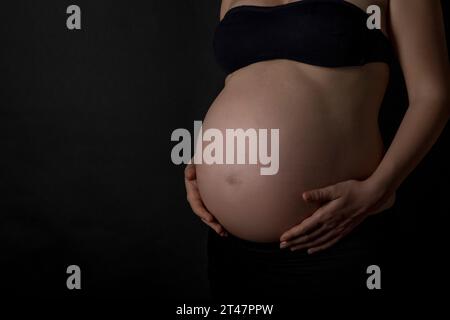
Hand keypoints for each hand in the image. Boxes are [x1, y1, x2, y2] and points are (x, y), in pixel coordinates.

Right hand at [184, 163, 227, 236]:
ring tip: (224, 232)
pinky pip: (219, 210)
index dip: (201, 211)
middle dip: (210, 223)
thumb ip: (192, 167)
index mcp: (193, 188)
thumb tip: (189, 175)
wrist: (217, 156)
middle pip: (203, 212)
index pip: (195, 202)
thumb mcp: (197, 160)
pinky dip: (223, 219)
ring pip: (210, 214)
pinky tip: (229, 228)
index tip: (209, 218)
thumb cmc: (205, 158)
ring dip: (216, 225)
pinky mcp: (217, 199)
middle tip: (220, 229)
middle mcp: (199, 195)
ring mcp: (207, 198)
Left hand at [280, 178, 395, 253]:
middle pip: (309, 237)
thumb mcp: (336, 188)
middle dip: (294, 242)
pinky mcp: (344, 231)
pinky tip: (311, 250)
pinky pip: (329, 243)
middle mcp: (331, 225)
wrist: (372, 197)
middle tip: (282, 246)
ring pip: (317, 241)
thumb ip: (319, 193)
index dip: (293, 233)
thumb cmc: (353, 190)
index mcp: (327, 214)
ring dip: (303, 245)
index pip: (306, 227)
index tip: (283, 238)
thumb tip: (304, 196)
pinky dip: (319, 248)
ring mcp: (338, 229)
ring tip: (292, 248)